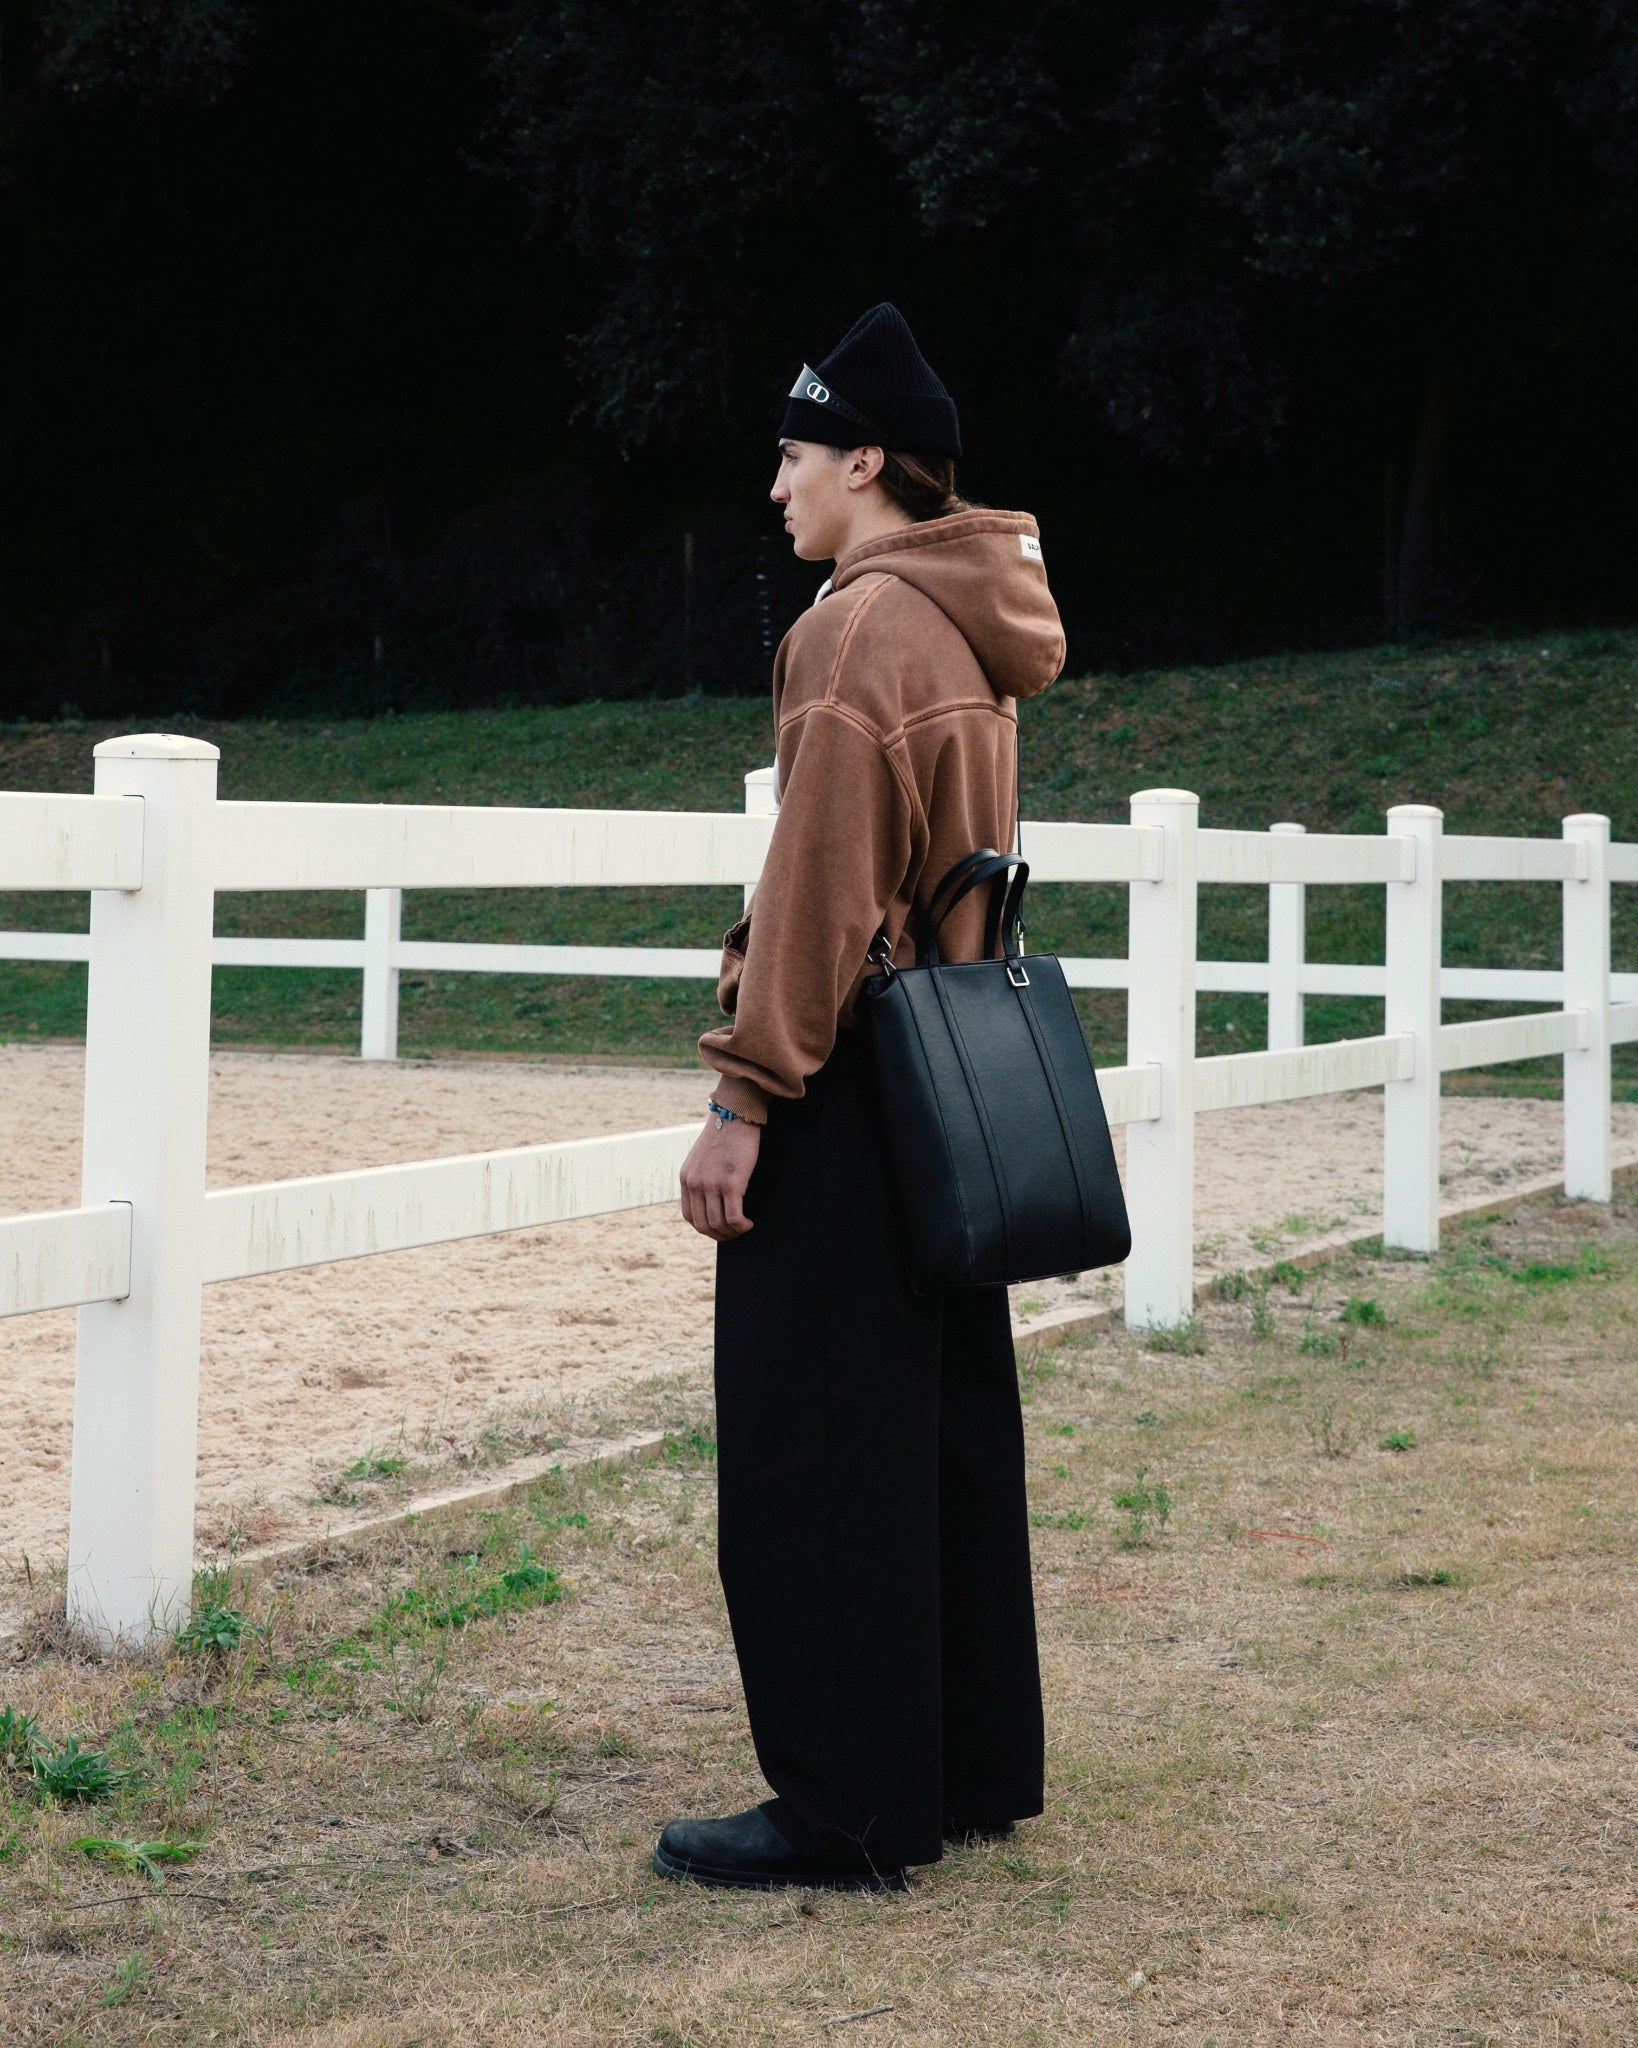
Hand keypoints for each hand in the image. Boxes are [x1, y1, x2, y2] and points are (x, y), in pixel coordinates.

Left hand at [679, 1111, 761, 1239]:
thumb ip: (700, 1176)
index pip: (689, 1216)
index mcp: (686, 1178)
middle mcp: (695, 1184)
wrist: (735, 1115)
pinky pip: (734, 1217)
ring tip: (744, 1227)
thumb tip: (709, 1198)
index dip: (704, 1227)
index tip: (719, 1227)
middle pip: (702, 1225)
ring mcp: (712, 1184)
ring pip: (718, 1224)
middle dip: (719, 1235)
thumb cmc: (724, 1135)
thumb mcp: (702, 1157)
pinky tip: (749, 1223)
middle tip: (733, 1233)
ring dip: (732, 1232)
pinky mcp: (731, 1183)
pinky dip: (741, 1226)